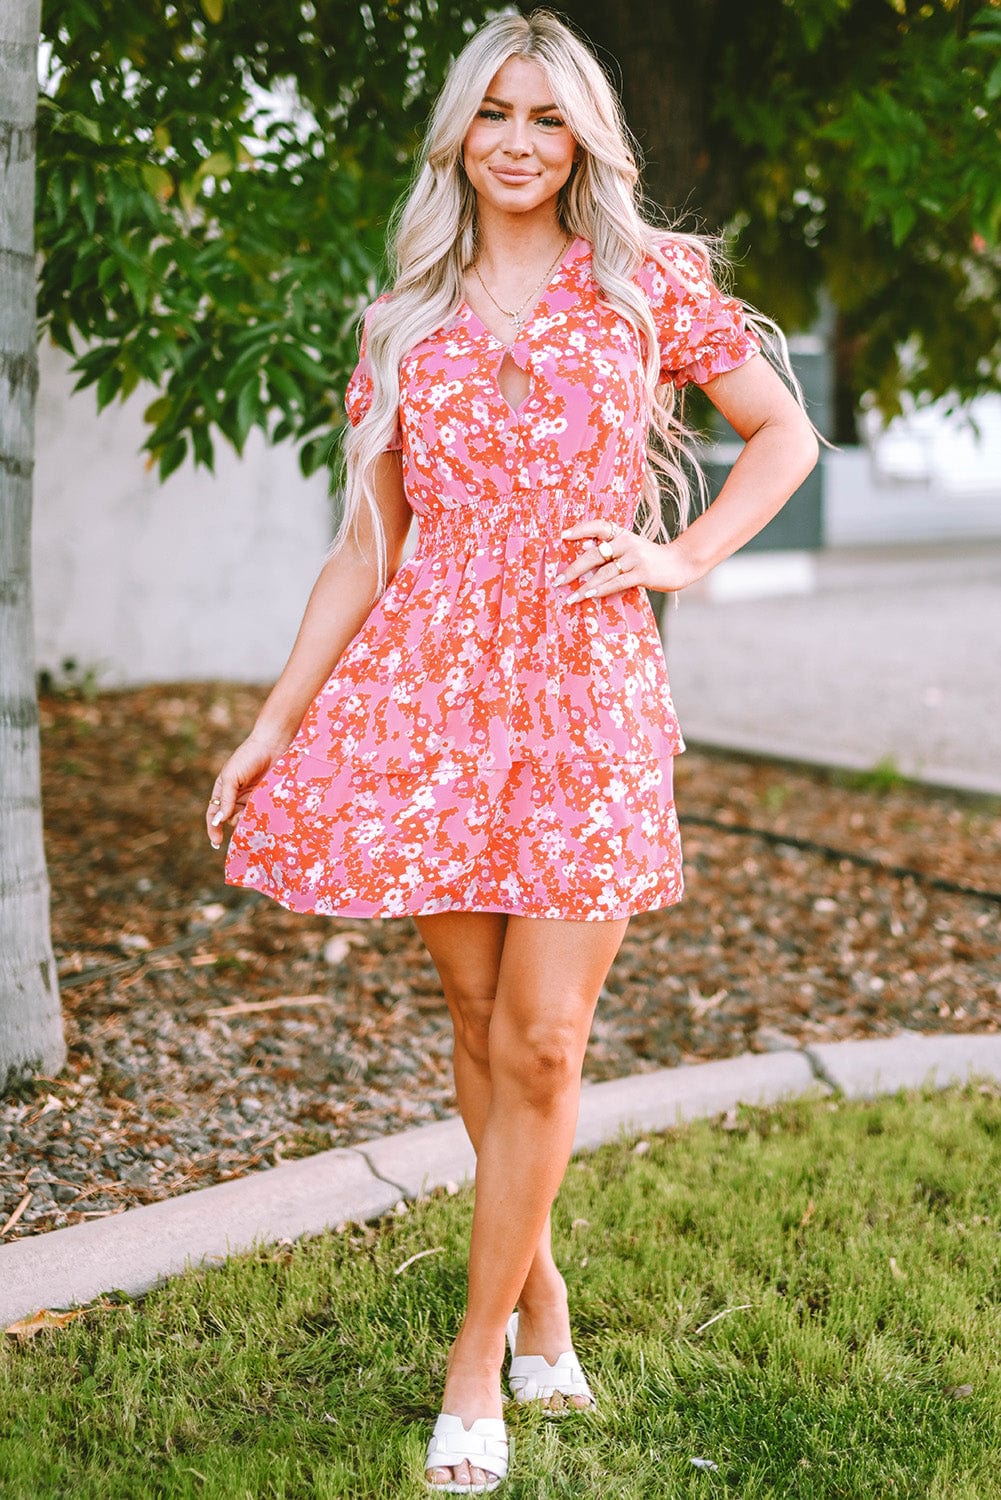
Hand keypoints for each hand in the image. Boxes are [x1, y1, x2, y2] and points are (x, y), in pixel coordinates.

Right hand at [206, 731, 287, 849]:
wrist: (273, 746)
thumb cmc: (248, 757)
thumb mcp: (231, 777)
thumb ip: (225, 799)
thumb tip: (218, 820)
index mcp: (223, 790)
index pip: (214, 814)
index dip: (213, 829)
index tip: (216, 843)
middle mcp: (236, 797)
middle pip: (231, 819)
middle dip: (234, 823)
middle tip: (242, 820)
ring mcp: (251, 798)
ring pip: (246, 818)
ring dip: (247, 821)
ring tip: (254, 815)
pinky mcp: (265, 799)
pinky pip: (260, 814)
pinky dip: (259, 818)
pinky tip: (263, 816)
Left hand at [555, 519, 700, 600]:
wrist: (680, 564)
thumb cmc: (650, 559)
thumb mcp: (631, 549)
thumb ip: (611, 551)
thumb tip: (583, 555)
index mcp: (622, 534)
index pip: (598, 526)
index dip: (581, 529)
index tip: (563, 537)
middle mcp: (627, 542)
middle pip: (595, 554)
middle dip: (574, 569)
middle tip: (558, 581)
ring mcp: (635, 557)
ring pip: (604, 572)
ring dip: (584, 586)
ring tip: (570, 597)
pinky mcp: (642, 573)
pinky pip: (617, 582)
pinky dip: (601, 589)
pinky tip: (590, 595)